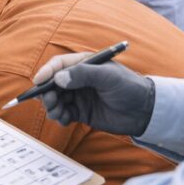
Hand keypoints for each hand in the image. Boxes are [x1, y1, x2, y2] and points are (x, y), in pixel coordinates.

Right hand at [34, 53, 155, 136]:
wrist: (145, 111)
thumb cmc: (129, 87)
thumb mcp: (107, 77)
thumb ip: (83, 75)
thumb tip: (58, 79)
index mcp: (84, 64)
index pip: (59, 65)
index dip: (47, 72)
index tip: (38, 81)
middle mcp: (78, 79)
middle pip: (53, 83)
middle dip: (46, 92)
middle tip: (48, 102)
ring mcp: (79, 96)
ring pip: (56, 100)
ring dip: (52, 106)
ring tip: (57, 113)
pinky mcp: (81, 112)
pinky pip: (64, 114)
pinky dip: (60, 117)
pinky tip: (64, 120)